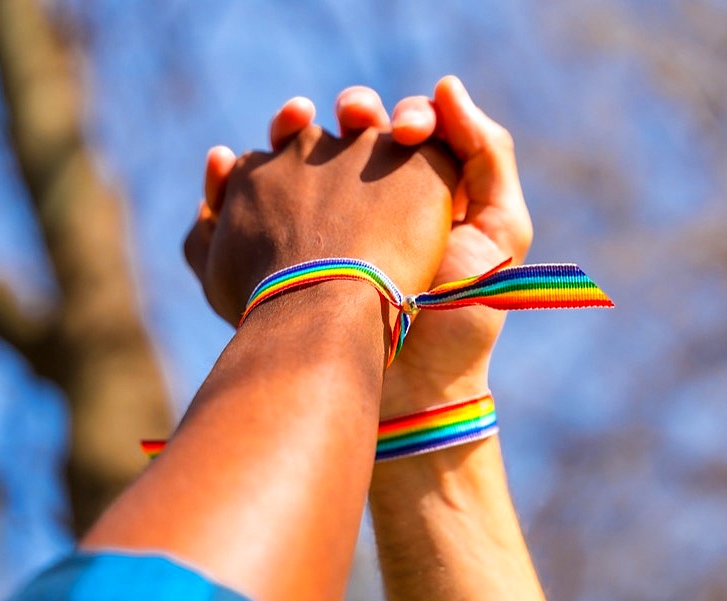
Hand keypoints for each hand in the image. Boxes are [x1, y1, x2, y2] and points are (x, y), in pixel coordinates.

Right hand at [198, 78, 530, 413]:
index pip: (408, 129)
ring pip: (300, 158)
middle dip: (352, 113)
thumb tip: (444, 84)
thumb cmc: (462, 317)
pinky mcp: (285, 256)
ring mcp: (325, 228)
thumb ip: (488, 154)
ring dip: (288, 133)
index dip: (407, 116)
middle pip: (352, 132)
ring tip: (286, 124)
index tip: (408, 131)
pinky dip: (231, 183)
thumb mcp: (500, 233)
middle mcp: (373, 200)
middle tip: (352, 117)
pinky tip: (226, 166)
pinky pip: (250, 208)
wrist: (413, 389)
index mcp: (423, 191)